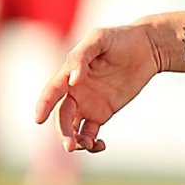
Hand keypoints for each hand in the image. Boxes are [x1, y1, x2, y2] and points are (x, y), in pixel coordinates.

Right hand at [36, 22, 163, 153]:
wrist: (147, 48)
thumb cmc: (120, 38)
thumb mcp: (99, 39)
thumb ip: (82, 57)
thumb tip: (72, 80)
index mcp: (69, 74)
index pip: (52, 92)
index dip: (44, 105)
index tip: (38, 119)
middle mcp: (74, 91)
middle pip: (61, 116)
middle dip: (63, 132)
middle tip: (71, 144)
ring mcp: (88, 104)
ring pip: (73, 128)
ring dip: (75, 140)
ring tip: (89, 144)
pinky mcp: (103, 113)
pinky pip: (90, 132)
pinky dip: (91, 143)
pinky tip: (99, 145)